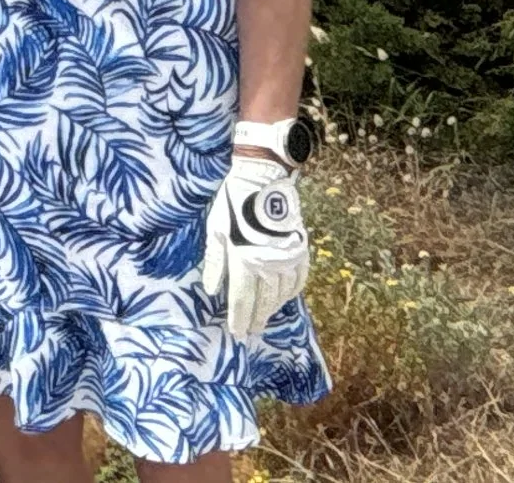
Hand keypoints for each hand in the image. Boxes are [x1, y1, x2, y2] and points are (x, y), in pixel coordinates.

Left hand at [200, 155, 308, 337]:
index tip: (238, 334)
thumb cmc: (233, 203)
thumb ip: (216, 262)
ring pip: (282, 293)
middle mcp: (268, 265)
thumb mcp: (216, 229)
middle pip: (264, 301)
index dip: (239, 318)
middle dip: (257, 319)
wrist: (264, 180)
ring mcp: (287, 259)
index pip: (242, 299)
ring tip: (266, 316)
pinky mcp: (300, 250)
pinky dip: (291, 291)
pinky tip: (285, 297)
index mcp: (244, 260)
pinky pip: (299, 279)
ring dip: (273, 307)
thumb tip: (212, 290)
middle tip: (253, 332)